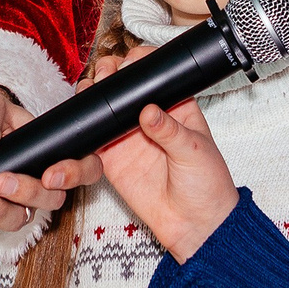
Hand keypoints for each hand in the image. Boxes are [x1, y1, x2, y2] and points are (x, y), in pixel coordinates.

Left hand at [0, 83, 69, 238]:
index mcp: (45, 150)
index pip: (80, 167)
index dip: (75, 175)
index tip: (50, 176)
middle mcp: (34, 179)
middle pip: (50, 199)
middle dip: (28, 194)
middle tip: (2, 181)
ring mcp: (9, 199)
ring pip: (18, 219)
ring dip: (0, 213)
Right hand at [53, 48, 239, 261]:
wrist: (195, 225)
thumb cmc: (207, 185)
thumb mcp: (196, 152)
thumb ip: (171, 131)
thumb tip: (149, 111)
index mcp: (175, 107)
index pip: (155, 76)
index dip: (140, 64)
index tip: (130, 62)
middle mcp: (148, 117)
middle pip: (124, 86)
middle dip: (111, 73)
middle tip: (106, 73)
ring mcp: (129, 137)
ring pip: (105, 107)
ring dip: (94, 94)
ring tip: (90, 90)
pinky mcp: (113, 159)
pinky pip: (93, 139)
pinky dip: (83, 128)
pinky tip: (80, 119)